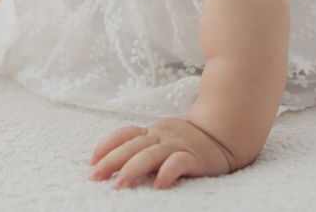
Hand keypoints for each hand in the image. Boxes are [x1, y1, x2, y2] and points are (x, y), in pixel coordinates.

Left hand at [87, 117, 237, 189]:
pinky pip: (178, 163)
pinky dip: (167, 173)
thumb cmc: (188, 143)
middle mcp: (162, 134)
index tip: (91, 161)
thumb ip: (143, 147)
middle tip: (95, 176)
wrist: (224, 137)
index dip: (107, 145)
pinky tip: (158, 186)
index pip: (126, 133)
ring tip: (118, 185)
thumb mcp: (163, 139)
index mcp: (153, 130)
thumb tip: (111, 164)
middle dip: (112, 160)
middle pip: (133, 145)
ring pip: (151, 154)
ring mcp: (178, 144)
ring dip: (132, 169)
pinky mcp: (193, 157)